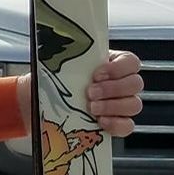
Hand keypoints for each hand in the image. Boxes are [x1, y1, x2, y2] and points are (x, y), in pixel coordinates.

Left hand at [17, 52, 143, 138]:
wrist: (37, 103)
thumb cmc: (50, 82)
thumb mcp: (58, 65)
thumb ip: (70, 57)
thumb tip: (66, 49)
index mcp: (110, 64)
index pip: (131, 62)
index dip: (119, 68)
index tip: (96, 74)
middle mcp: (119, 84)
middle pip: (136, 84)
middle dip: (113, 88)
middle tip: (90, 92)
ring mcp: (120, 105)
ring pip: (134, 104)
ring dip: (113, 106)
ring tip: (91, 108)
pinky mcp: (116, 124)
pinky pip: (128, 126)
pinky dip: (116, 124)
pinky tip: (100, 122)